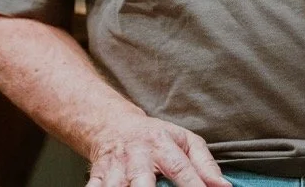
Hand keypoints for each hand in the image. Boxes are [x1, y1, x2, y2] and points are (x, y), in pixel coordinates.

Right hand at [84, 116, 230, 186]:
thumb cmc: (154, 137)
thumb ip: (205, 165)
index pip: (182, 169)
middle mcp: (137, 155)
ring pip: (115, 186)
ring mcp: (116, 165)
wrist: (112, 123)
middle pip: (142, 180)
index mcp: (162, 144)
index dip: (195, 186)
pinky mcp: (98, 174)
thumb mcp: (184, 141)